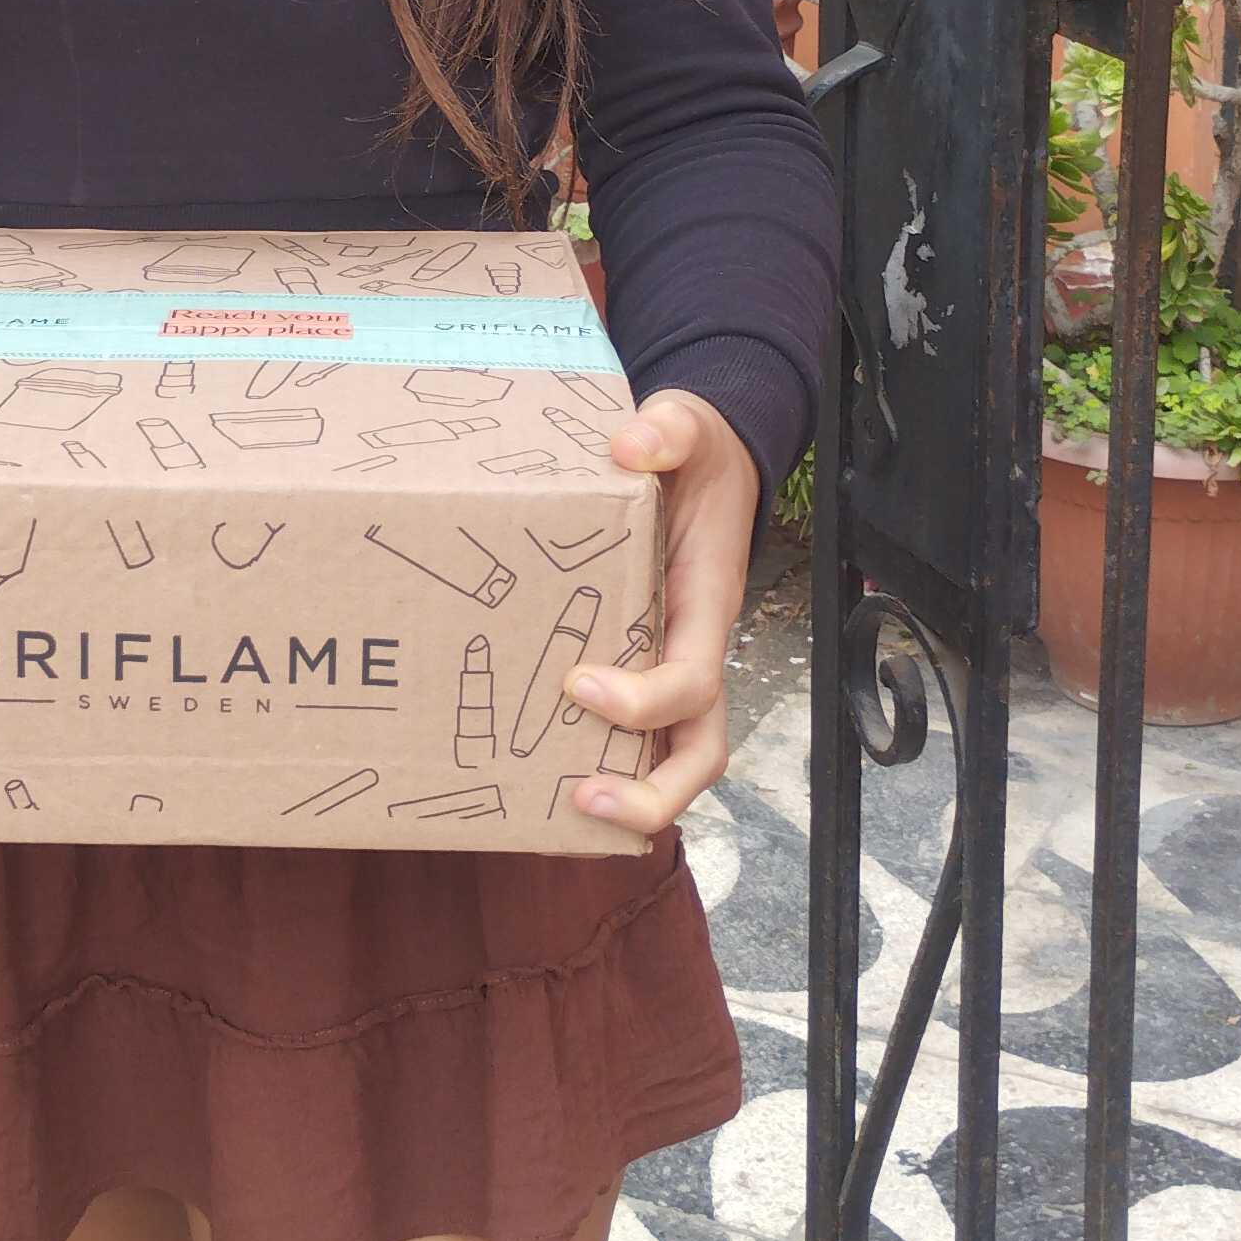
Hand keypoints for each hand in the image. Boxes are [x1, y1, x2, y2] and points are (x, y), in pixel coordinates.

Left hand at [562, 390, 761, 842]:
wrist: (701, 457)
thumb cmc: (693, 451)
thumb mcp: (687, 426)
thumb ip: (666, 429)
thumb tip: (630, 444)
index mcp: (705, 604)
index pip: (695, 678)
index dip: (646, 699)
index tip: (582, 685)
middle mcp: (692, 647)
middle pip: (699, 753)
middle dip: (650, 793)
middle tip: (579, 797)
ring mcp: (668, 664)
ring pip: (668, 759)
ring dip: (624, 797)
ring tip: (551, 814)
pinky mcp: (639, 663)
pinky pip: (632, 737)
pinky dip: (601, 766)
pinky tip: (536, 779)